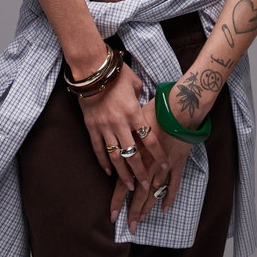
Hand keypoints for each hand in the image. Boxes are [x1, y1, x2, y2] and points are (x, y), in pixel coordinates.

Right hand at [78, 63, 167, 190]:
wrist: (92, 70)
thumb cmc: (117, 74)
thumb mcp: (136, 84)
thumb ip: (141, 99)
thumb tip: (144, 107)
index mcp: (134, 113)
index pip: (149, 139)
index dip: (158, 154)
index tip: (165, 166)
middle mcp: (120, 123)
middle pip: (133, 154)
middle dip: (141, 172)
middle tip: (147, 186)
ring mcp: (104, 127)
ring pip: (115, 156)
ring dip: (123, 173)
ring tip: (130, 186)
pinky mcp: (92, 128)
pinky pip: (98, 149)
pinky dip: (104, 163)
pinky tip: (109, 173)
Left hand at [109, 98, 190, 231]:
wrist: (180, 109)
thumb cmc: (155, 111)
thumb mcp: (134, 121)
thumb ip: (125, 135)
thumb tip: (113, 136)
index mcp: (136, 156)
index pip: (123, 183)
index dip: (118, 201)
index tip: (112, 216)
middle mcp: (149, 165)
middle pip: (139, 194)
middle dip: (133, 212)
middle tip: (129, 228)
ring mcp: (164, 167)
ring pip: (155, 193)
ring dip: (148, 208)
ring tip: (141, 222)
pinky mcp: (178, 164)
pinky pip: (174, 184)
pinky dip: (170, 197)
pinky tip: (164, 209)